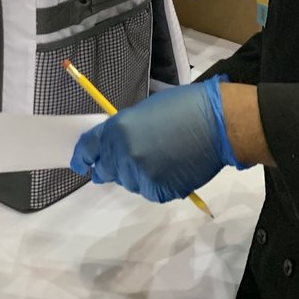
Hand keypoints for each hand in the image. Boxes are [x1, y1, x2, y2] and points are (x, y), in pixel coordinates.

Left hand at [70, 77, 242, 201]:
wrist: (217, 124)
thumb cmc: (183, 108)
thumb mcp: (144, 111)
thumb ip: (124, 130)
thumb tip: (114, 146)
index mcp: (117, 130)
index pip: (88, 149)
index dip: (83, 157)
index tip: (81, 164)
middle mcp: (123, 155)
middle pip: (106, 171)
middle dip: (112, 168)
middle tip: (128, 162)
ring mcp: (141, 175)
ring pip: (129, 182)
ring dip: (137, 175)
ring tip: (161, 159)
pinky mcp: (159, 191)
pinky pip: (150, 191)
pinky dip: (157, 184)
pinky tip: (172, 169)